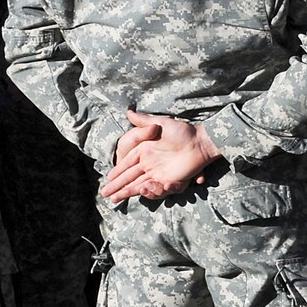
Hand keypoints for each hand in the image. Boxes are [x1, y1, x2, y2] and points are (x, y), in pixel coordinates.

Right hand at [99, 109, 219, 202]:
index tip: (107, 179)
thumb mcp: (160, 123)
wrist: (200, 141)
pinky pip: (159, 189)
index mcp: (144, 152)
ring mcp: (160, 174)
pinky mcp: (171, 181)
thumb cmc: (182, 131)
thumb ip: (144, 121)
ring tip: (126, 194)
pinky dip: (155, 191)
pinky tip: (151, 188)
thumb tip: (128, 111)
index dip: (117, 173)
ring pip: (142, 187)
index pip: (127, 165)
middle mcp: (149, 165)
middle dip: (118, 188)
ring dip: (132, 191)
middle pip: (130, 179)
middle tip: (106, 195)